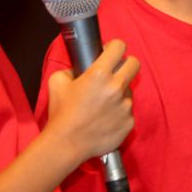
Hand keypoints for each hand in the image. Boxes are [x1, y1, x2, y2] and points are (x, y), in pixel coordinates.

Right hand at [42, 39, 138, 165]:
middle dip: (126, 64)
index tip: (109, 52)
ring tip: (103, 104)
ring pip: (129, 90)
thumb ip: (71, 69)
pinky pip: (128, 111)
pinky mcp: (129, 122)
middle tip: (115, 71)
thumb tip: (80, 68)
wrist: (66, 144)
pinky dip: (119, 112)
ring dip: (120, 92)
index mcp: (100, 74)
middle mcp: (117, 88)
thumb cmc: (61, 113)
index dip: (114, 47)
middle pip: (135, 64)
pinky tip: (105, 119)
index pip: (120, 47)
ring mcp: (126, 106)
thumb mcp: (57, 82)